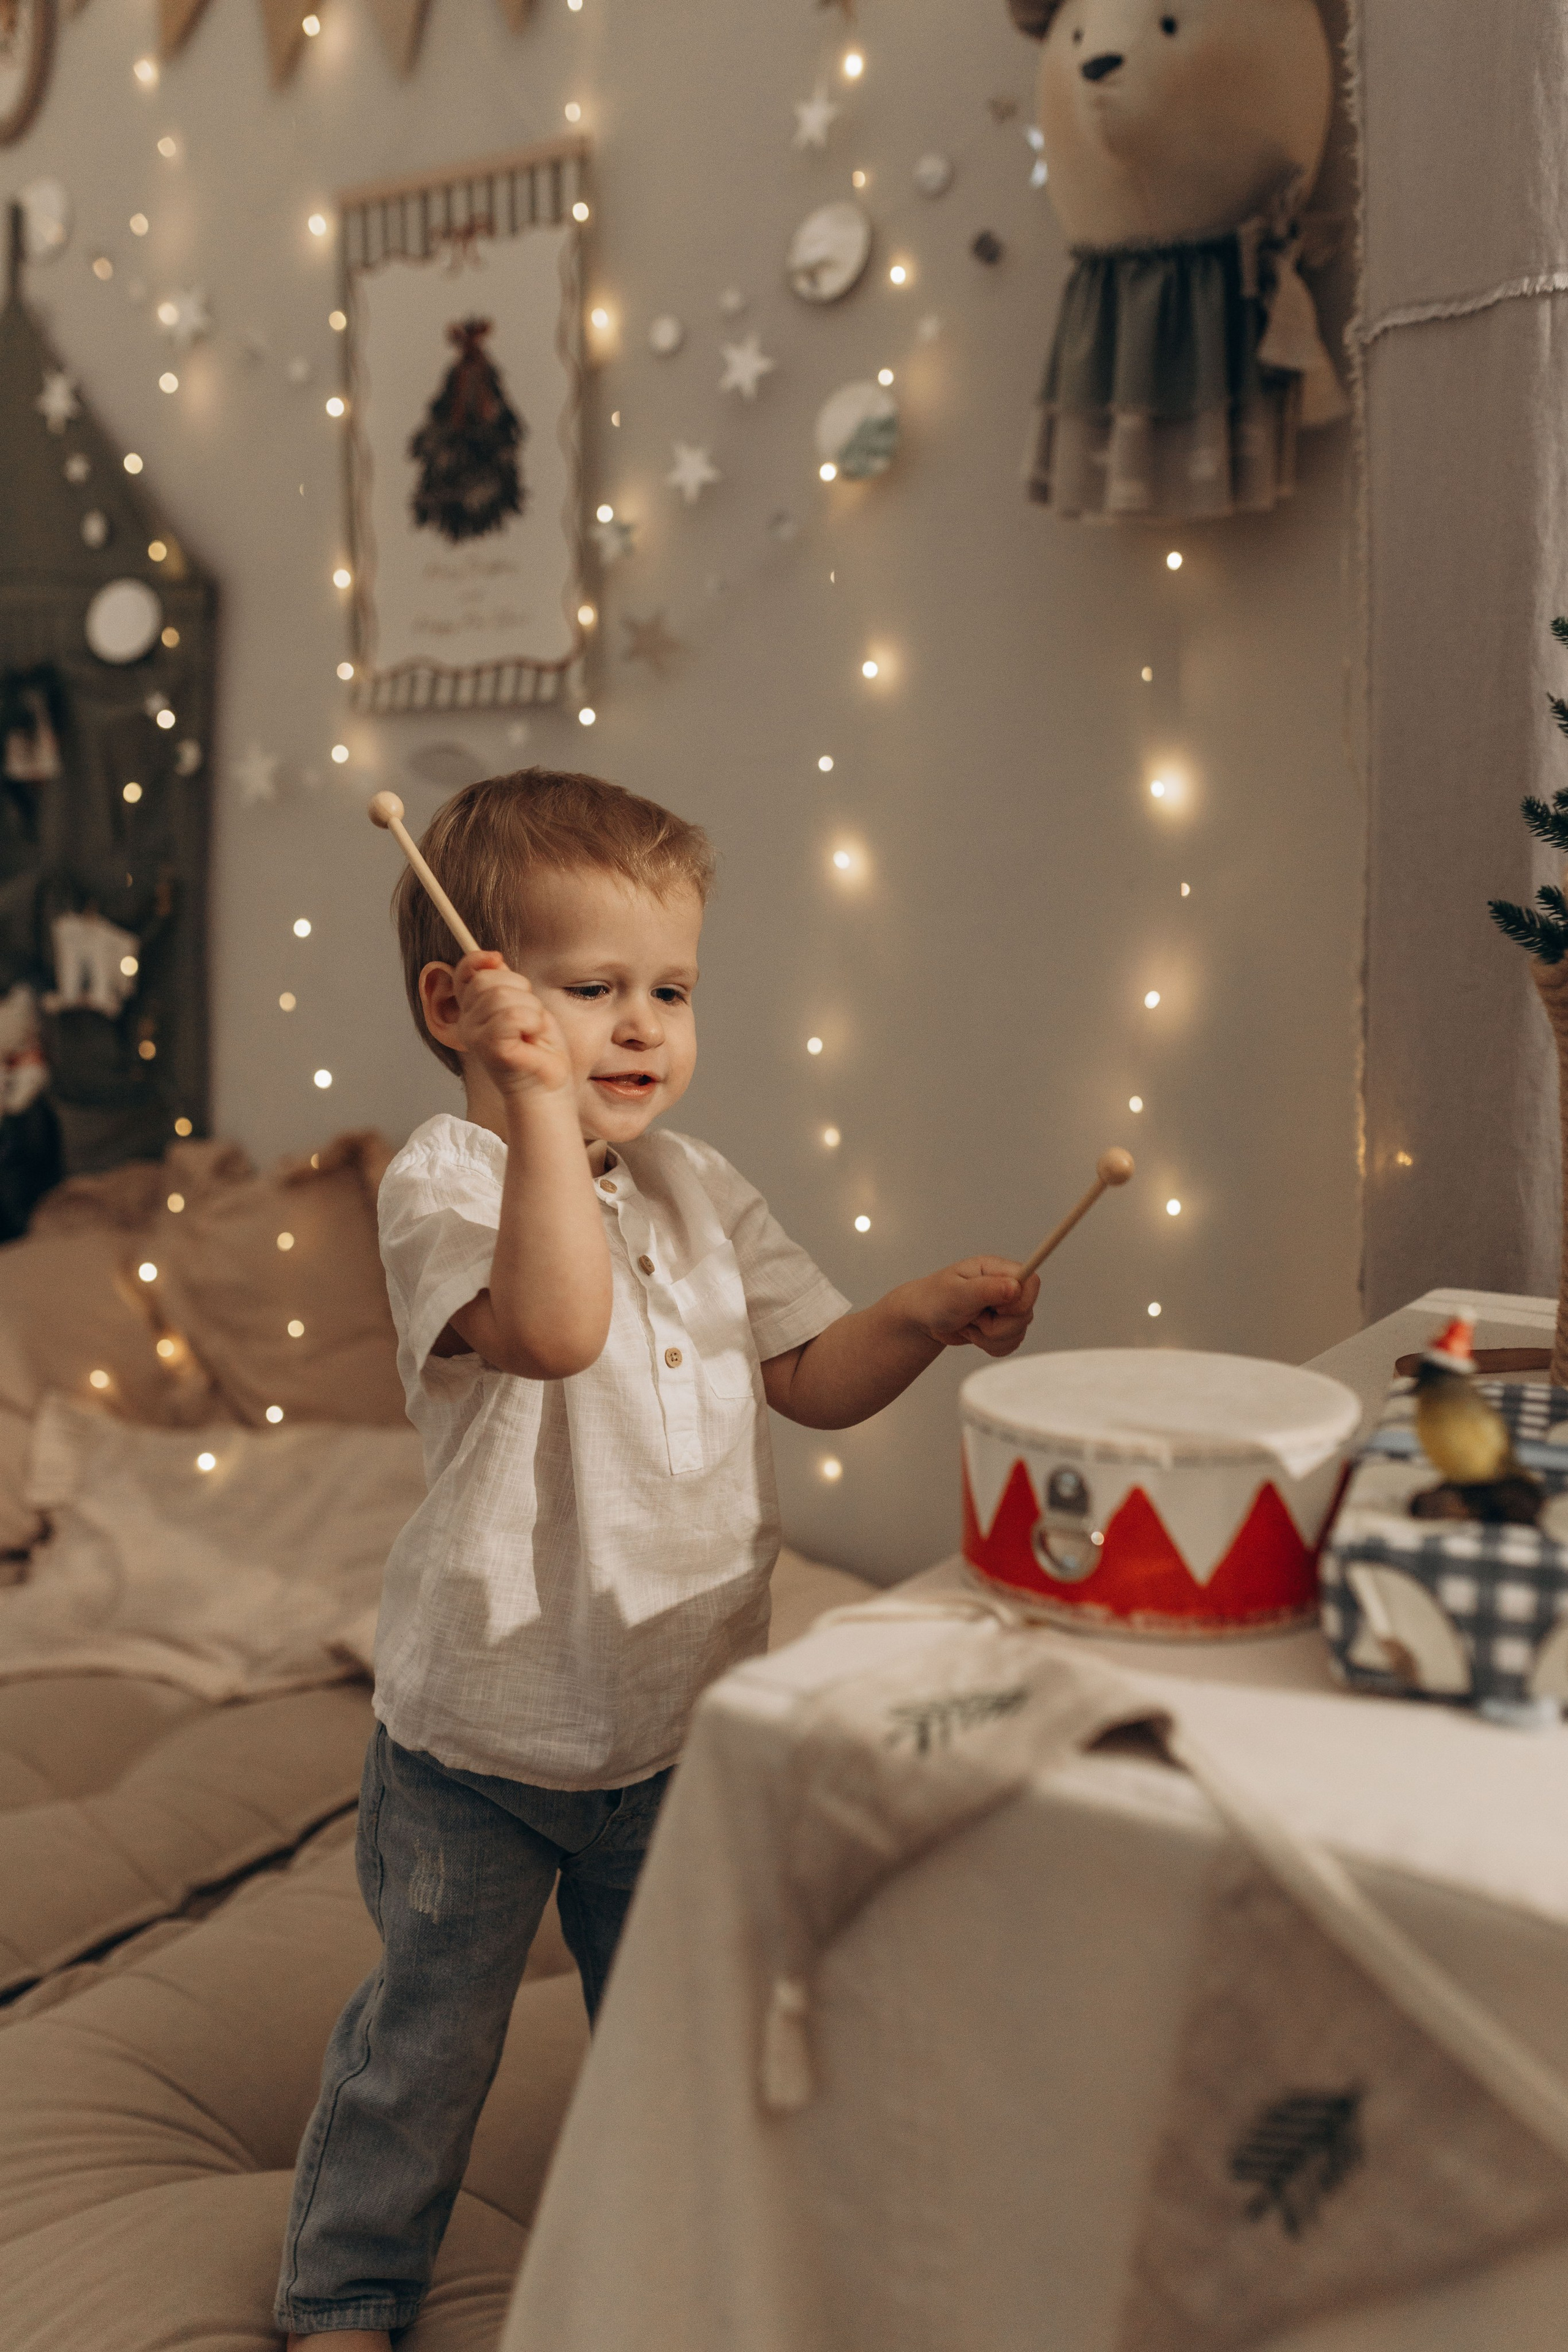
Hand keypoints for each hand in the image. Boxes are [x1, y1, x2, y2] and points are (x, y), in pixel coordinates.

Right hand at [451, 952, 569, 1098]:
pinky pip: (512, 1016)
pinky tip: (532, 1038)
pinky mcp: (491, 1048)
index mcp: (472, 1011)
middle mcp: (467, 1023)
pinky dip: (532, 1022)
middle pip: (486, 981)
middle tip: (530, 1016)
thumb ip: (504, 983)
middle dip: (519, 990)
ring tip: (532, 1031)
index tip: (496, 958)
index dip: (476, 960)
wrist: (547, 1086)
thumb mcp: (522, 1004)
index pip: (463, 974)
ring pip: (502, 996)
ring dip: (530, 1010)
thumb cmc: (538, 1048)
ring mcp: (476, 1036)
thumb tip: (491, 958)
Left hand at [902, 1257, 1039, 1358]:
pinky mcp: (1003, 1327)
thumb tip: (1015, 1287)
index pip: (1032, 1283)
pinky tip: (973, 1334)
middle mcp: (1005, 1287)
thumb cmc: (934, 1299)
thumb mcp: (956, 1293)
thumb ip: (986, 1289)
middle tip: (972, 1316)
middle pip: (1026, 1314)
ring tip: (969, 1323)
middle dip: (996, 1325)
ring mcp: (1006, 1309)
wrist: (923, 1319)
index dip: (1020, 1302)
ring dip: (989, 1337)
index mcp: (997, 1270)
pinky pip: (1011, 1345)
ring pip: (1019, 1333)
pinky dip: (990, 1346)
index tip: (996, 1309)